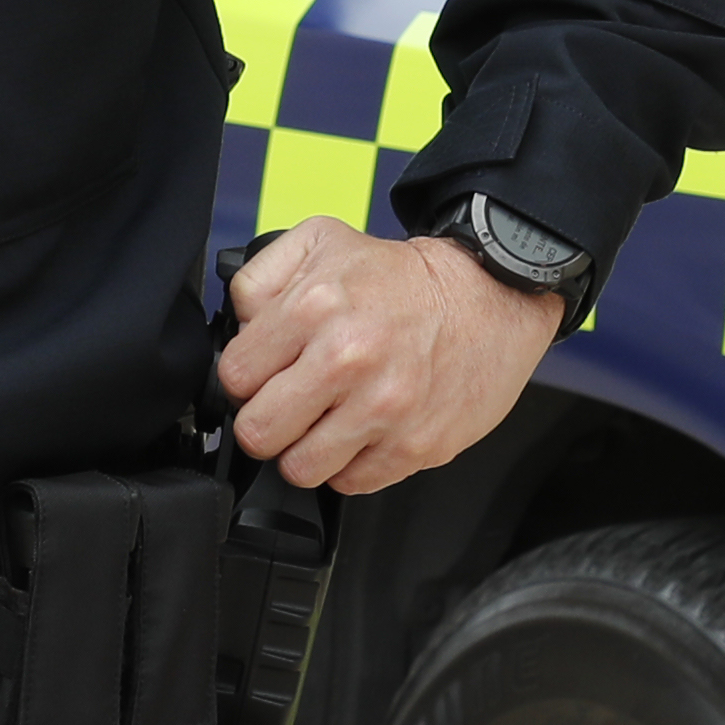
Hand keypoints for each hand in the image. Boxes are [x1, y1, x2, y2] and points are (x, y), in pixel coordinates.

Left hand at [215, 217, 563, 497]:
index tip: (267, 374)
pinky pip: (350, 483)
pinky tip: (363, 430)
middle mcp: (348, 360)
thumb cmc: (403, 278)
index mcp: (316, 307)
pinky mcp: (414, 446)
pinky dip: (350, 463)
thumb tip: (237, 331)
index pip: (235, 377)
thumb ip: (260, 280)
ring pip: (299, 468)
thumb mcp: (321, 242)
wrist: (489, 296)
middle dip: (267, 421)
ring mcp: (383, 410)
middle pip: (259, 432)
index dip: (246, 379)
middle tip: (290, 405)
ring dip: (306, 449)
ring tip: (327, 421)